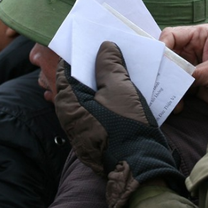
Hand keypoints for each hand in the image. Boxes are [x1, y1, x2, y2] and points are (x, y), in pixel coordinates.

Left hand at [54, 42, 185, 207]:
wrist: (140, 167)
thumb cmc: (125, 125)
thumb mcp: (119, 87)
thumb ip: (109, 64)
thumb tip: (105, 47)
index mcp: (68, 101)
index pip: (68, 68)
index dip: (82, 52)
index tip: (97, 40)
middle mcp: (69, 115)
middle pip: (80, 82)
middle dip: (97, 66)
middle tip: (115, 50)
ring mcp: (83, 128)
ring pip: (93, 96)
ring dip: (107, 82)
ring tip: (125, 68)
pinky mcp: (97, 136)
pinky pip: (101, 110)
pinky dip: (111, 98)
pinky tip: (128, 90)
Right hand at [160, 25, 207, 113]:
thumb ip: (191, 73)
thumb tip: (170, 79)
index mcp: (201, 36)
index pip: (172, 35)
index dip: (162, 46)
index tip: (158, 61)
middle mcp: (194, 49)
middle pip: (168, 55)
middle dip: (162, 68)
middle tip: (157, 82)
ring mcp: (193, 66)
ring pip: (170, 72)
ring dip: (168, 85)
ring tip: (170, 97)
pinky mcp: (195, 83)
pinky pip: (177, 87)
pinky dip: (175, 96)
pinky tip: (178, 106)